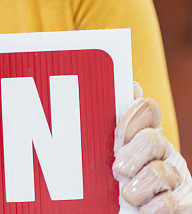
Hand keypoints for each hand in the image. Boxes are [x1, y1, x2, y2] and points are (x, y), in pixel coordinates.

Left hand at [114, 82, 191, 211]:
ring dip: (136, 188)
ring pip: (160, 172)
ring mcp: (176, 179)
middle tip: (118, 170)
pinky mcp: (184, 205)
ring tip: (126, 195)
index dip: (133, 116)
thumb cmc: (112, 185)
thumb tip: (120, 87)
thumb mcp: (105, 153)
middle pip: (153, 139)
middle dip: (131, 155)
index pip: (147, 109)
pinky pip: (168, 204)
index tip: (121, 135)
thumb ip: (106, 127)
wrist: (127, 212)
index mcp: (144, 135)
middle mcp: (164, 153)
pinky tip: (142, 209)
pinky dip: (150, 209)